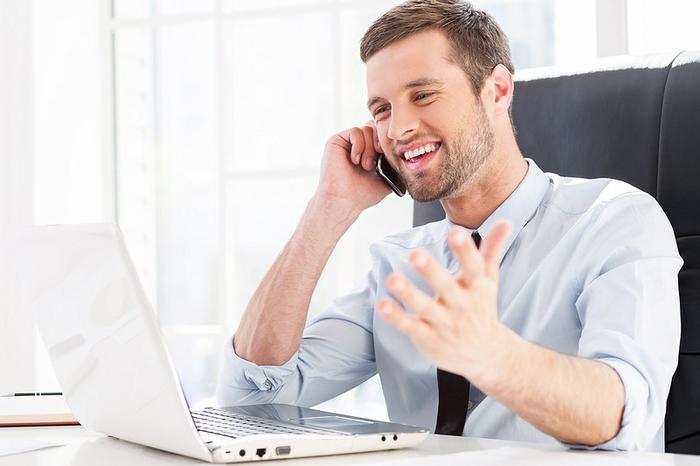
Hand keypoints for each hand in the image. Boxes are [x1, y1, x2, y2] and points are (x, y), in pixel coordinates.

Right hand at [315, 122, 390, 215]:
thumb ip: (396, 166)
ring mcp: (348, 142)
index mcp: (371, 152)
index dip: (388, 141)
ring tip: (366, 165)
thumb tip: (410, 156)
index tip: (389, 155)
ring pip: (367, 128)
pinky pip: (355, 131)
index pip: (383, 134)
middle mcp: (359, 145)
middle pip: (376, 127)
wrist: (345, 200)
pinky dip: (359, 145)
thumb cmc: (363, 194)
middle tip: (379, 155)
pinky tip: (356, 160)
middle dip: (380, 141)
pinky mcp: (337, 140)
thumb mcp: (387, 179)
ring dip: (369, 147)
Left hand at [378, 222, 511, 380]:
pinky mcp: (427, 337)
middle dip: (431, 270)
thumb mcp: (488, 281)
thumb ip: (491, 251)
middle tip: (415, 253)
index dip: (465, 250)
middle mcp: (460, 305)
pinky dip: (396, 316)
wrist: (485, 355)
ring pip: (424, 307)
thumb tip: (505, 222)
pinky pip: (410, 326)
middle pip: (445, 286)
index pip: (473, 267)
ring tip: (393, 278)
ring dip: (408, 293)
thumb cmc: (481, 309)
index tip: (455, 232)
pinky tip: (383, 303)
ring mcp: (443, 323)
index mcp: (476, 288)